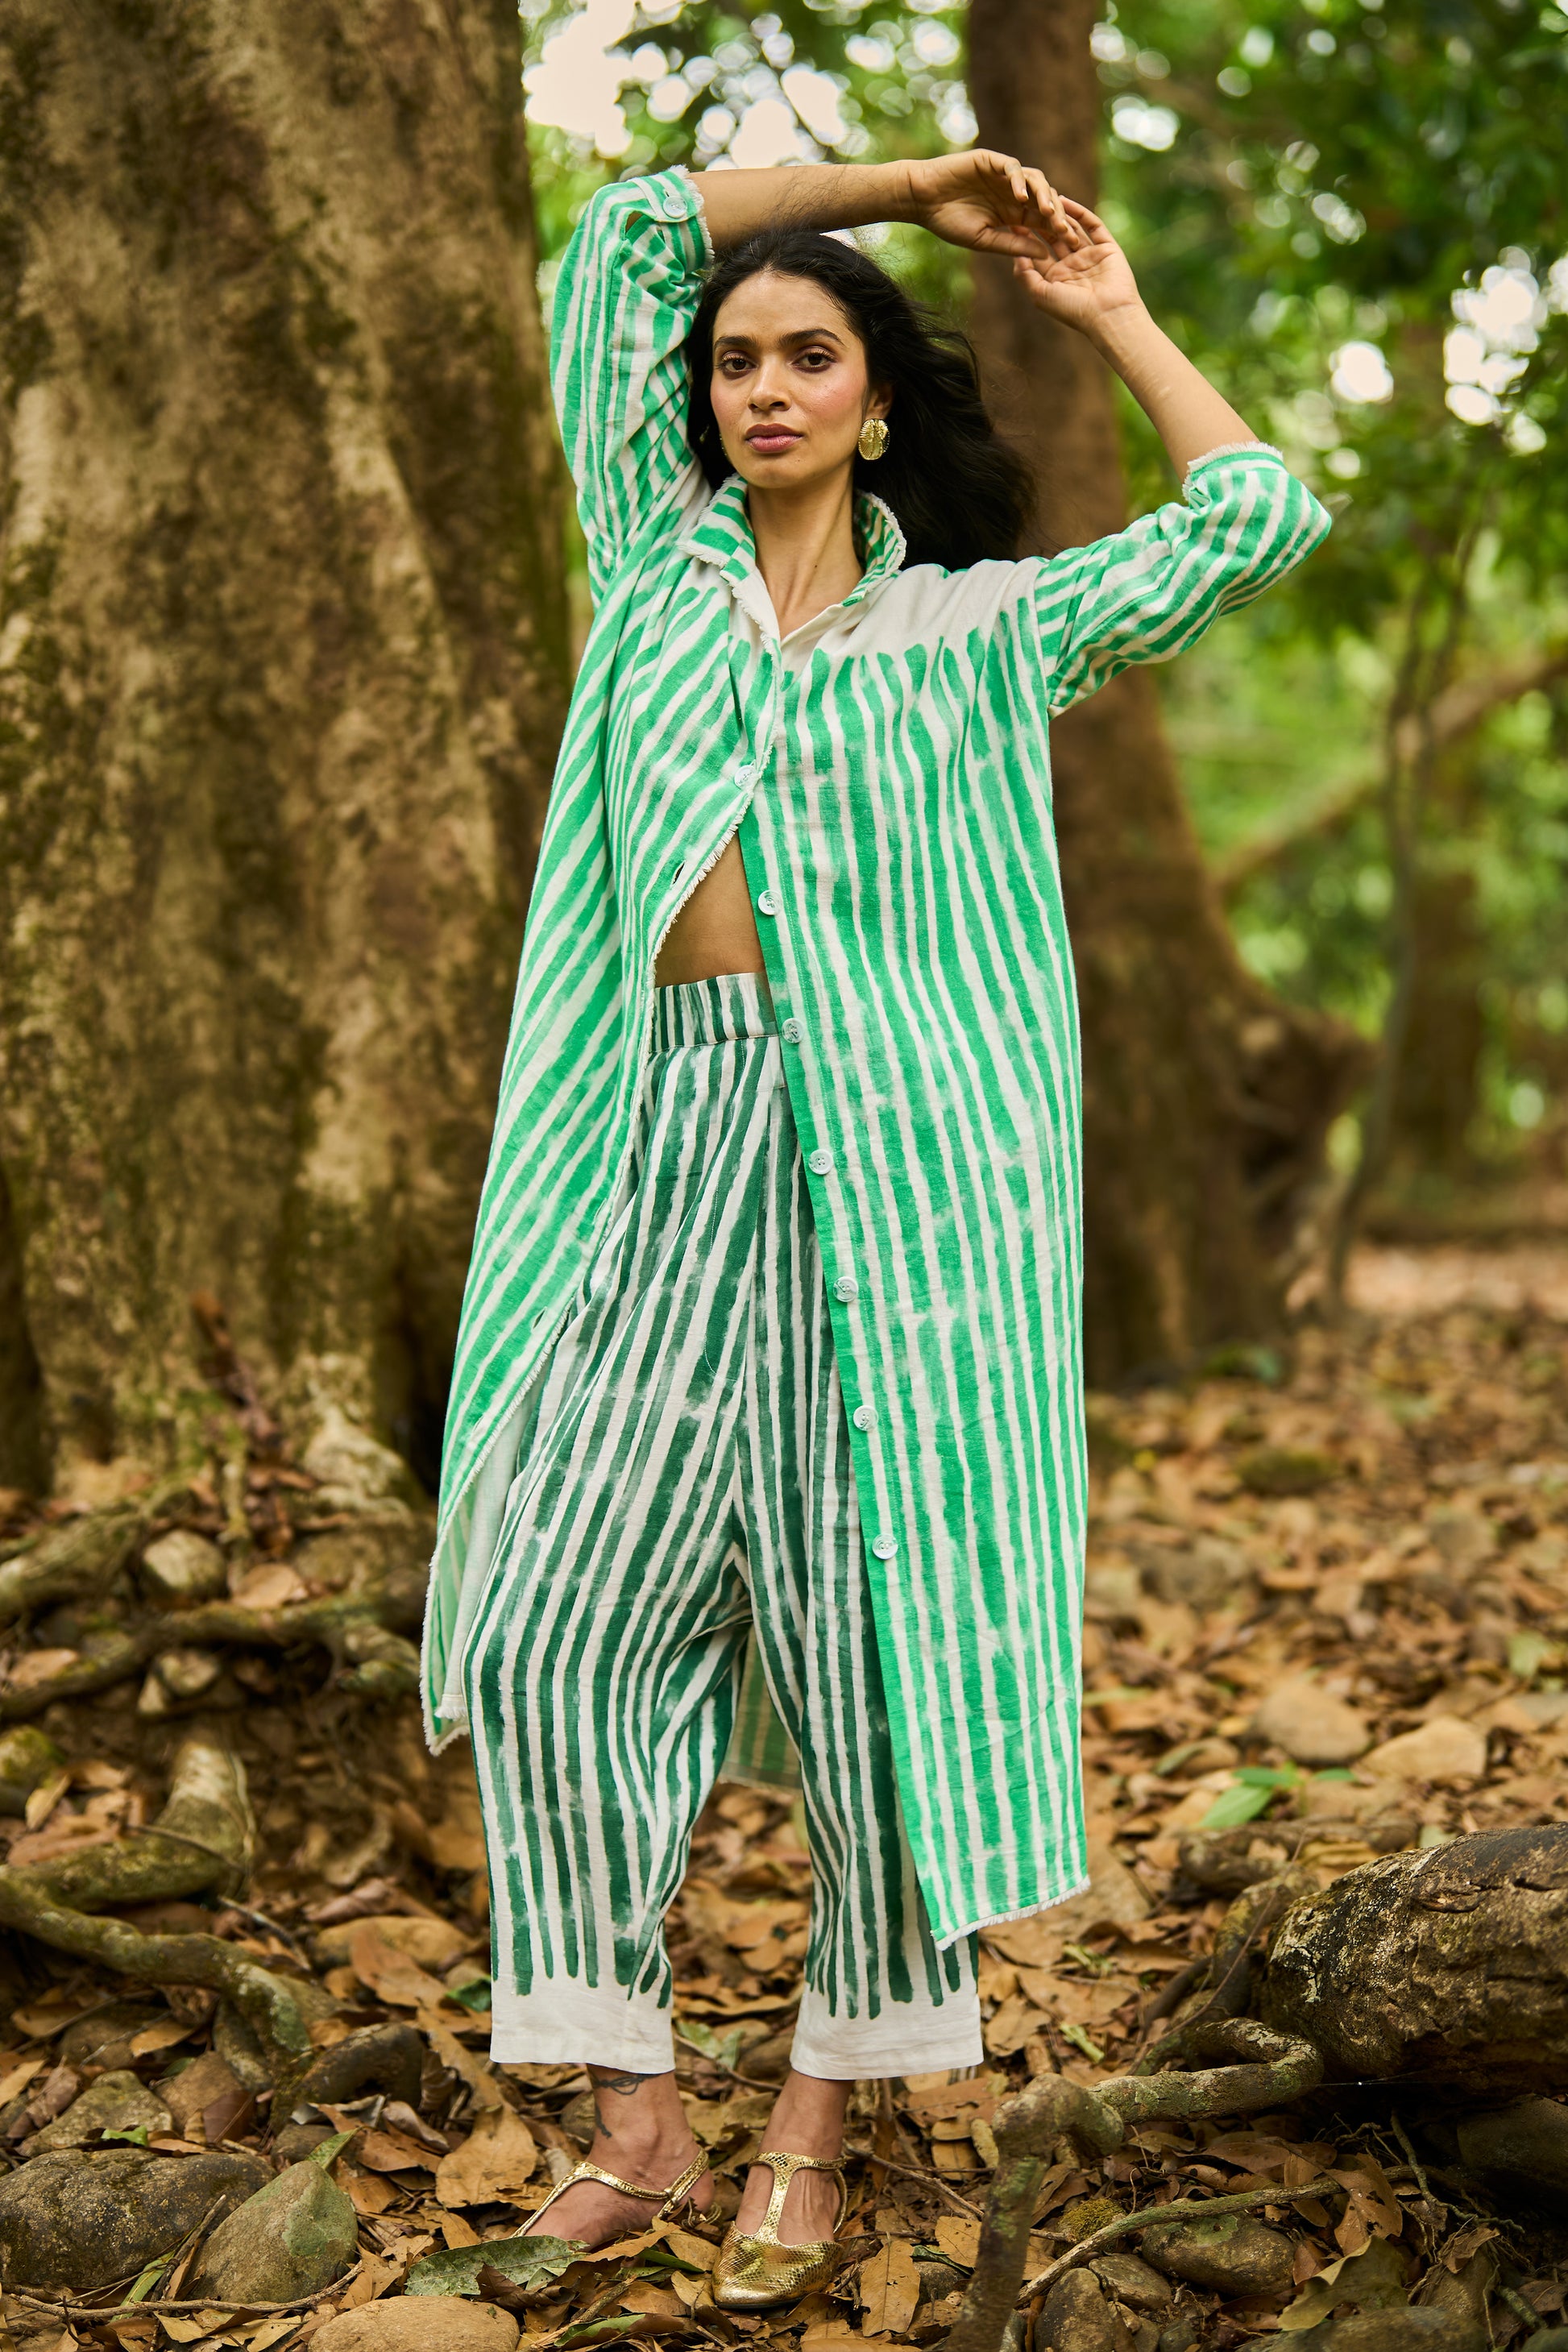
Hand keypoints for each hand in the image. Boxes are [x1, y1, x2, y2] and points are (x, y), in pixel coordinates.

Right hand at [905, 149, 1068, 258]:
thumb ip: (1014, 245)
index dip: (1056, 230)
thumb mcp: (984, 240)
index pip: (1042, 220)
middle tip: (1063, 229)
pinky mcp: (992, 161)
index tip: (1068, 244)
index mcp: (1013, 214)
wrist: (922, 199)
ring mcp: (1003, 176)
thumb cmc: (948, 222)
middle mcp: (1012, 193)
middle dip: (1056, 214)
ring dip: (1043, 195)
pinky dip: (1018, 181)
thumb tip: (1045, 254)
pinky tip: (1019, 198)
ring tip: (1046, 212)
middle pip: (1044, 199)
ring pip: (1034, 181)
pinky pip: (1012, 168)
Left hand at [1012, 198, 1145, 336]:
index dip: (1026, 237)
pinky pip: (1092, 225)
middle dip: (1041, 221)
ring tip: (1043, 196)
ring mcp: (1090, 254)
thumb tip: (1015, 254)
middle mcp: (1073, 265)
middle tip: (1027, 201)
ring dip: (1058, 214)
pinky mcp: (1107, 247)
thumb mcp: (1040, 294)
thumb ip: (1025, 275)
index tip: (1012, 220)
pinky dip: (1079, 212)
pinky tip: (1064, 200)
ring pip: (1072, 228)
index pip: (1039, 253)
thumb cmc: (1073, 310)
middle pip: (1054, 237)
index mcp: (1057, 278)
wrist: (1108, 315)